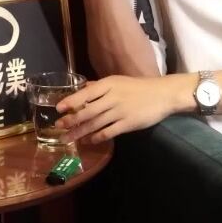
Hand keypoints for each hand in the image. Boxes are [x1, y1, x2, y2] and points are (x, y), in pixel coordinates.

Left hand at [54, 74, 184, 143]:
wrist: (163, 94)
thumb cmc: (139, 87)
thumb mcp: (118, 81)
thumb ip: (100, 86)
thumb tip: (82, 88)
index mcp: (109, 84)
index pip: (86, 93)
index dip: (71, 101)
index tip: (58, 109)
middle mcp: (112, 97)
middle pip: (87, 111)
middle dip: (71, 120)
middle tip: (58, 128)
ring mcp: (120, 111)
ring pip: (95, 123)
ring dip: (80, 132)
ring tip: (69, 138)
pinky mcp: (128, 124)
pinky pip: (108, 132)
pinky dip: (97, 137)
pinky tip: (89, 141)